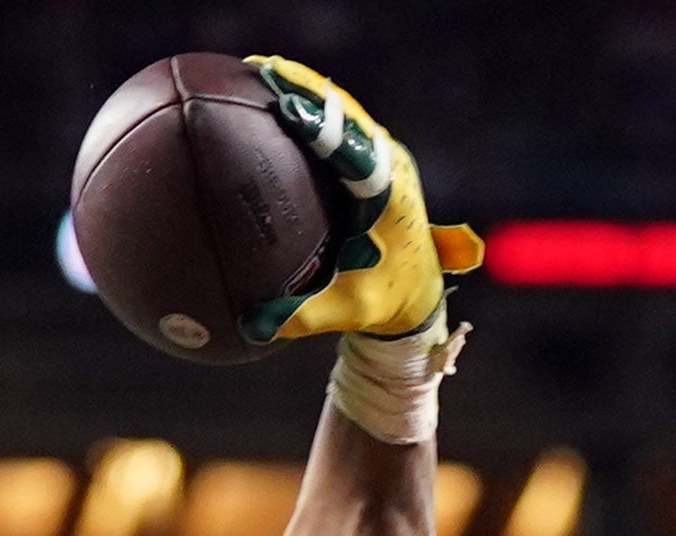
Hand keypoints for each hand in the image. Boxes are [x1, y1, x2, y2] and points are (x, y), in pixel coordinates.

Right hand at [243, 57, 482, 345]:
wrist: (420, 293)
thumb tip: (256, 325)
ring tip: (262, 69)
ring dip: (307, 88)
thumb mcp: (350, 311)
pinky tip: (272, 91)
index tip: (289, 104)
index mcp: (391, 196)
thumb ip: (307, 316)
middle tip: (264, 70)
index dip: (323, 125)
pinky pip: (339, 121)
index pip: (355, 150)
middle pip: (347, 114)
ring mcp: (382, 156)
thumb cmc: (387, 302)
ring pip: (344, 109)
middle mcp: (391, 166)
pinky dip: (310, 103)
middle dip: (307, 89)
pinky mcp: (370, 156)